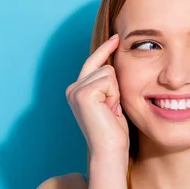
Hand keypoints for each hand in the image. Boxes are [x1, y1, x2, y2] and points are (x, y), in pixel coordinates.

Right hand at [66, 34, 128, 156]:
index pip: (93, 62)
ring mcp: (76, 90)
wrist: (110, 150)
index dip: (105, 49)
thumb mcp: (111, 101)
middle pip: (104, 66)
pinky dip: (114, 95)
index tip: (117, 37)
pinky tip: (109, 110)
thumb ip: (108, 84)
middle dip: (115, 87)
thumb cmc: (114, 131)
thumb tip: (114, 63)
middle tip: (112, 110)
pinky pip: (109, 79)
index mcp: (77, 90)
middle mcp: (72, 88)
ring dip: (116, 92)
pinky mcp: (83, 93)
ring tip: (110, 111)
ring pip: (108, 72)